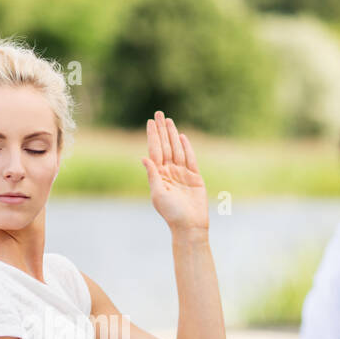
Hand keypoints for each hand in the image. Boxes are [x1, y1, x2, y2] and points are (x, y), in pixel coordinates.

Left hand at [142, 110, 207, 233]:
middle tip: (159, 113)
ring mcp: (182, 173)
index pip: (155, 151)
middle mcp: (169, 172)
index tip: (150, 122)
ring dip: (172, 134)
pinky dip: (186, 147)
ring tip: (168, 120)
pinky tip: (181, 136)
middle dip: (162, 130)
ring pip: (176, 149)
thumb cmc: (171, 213)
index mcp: (158, 175)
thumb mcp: (158, 194)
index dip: (152, 136)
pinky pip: (190, 158)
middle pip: (165, 146)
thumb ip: (152, 175)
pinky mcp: (194, 177)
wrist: (189, 225)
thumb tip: (144, 158)